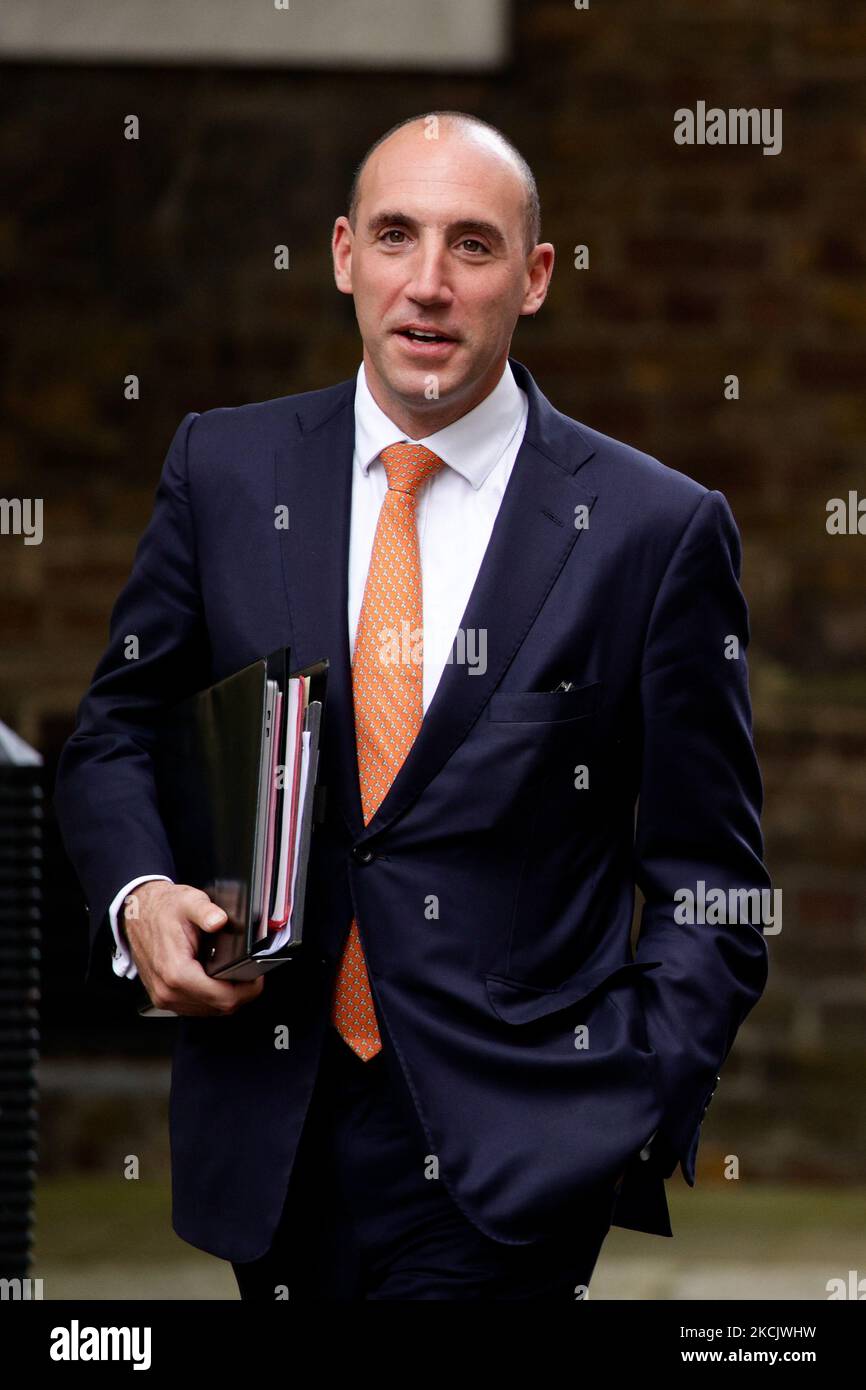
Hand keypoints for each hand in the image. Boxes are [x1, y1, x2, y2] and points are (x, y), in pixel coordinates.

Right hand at [122, 880, 263, 1016]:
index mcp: (176, 972)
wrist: (136, 914)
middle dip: (240, 993)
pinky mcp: (164, 998)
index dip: (247, 989)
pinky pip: (196, 1007)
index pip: (224, 998)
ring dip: (225, 996)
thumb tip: (219, 920)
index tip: (256, 977)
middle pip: (219, 1008)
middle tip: (249, 974)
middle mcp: (168, 991)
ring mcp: (164, 998)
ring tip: (233, 974)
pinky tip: (215, 979)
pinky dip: (210, 997)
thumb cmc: (162, 910)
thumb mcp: (188, 901)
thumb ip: (206, 911)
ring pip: (209, 1011)